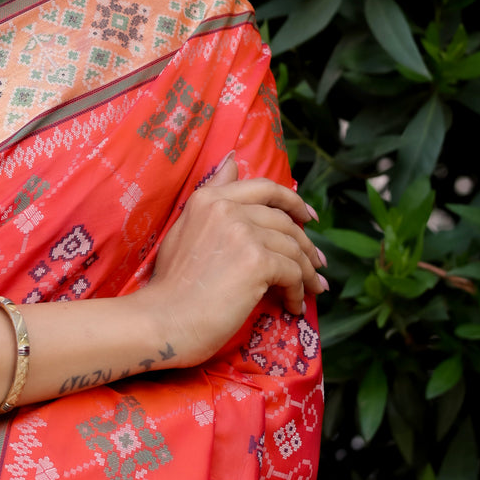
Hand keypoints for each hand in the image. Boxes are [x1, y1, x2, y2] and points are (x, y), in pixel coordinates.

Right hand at [143, 153, 325, 369]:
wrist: (163, 318)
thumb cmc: (170, 284)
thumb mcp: (184, 229)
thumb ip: (211, 195)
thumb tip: (232, 160)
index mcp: (208, 198)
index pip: (263, 188)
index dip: (292, 201)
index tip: (309, 217)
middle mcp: (226, 208)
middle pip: (283, 220)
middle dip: (306, 243)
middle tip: (317, 263)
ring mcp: (243, 233)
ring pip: (292, 247)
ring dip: (307, 271)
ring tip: (313, 288)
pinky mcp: (257, 261)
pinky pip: (293, 273)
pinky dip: (300, 291)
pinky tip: (295, 305)